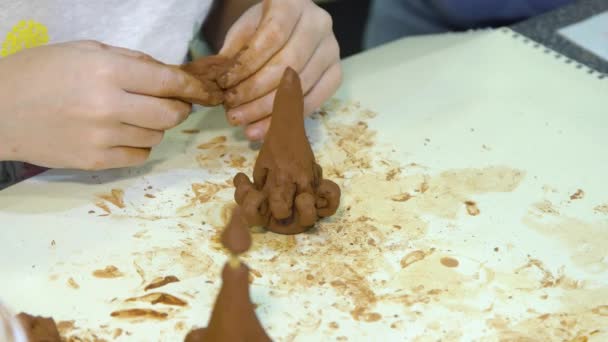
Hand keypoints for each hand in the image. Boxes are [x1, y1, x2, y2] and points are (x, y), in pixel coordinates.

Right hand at [0, 41, 212, 169]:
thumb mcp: (85, 51)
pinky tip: (123, 134)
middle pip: (171, 115)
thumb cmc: (42, 72)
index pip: (170, 83)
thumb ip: (131, 61)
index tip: (205, 92)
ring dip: (155, 126)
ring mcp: (103, 137)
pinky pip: (140, 157)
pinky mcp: (95, 161)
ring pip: (157, 136)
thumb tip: (169, 74)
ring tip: (133, 116)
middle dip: (178, 108)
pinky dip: (140, 145)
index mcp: (108, 71)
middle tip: (169, 103)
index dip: (194, 88)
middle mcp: (110, 105)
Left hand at [219, 0, 341, 140]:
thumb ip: (233, 52)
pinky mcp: (336, 73)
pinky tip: (265, 130)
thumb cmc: (263, 27)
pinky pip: (314, 102)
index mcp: (293, 3)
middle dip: (256, 93)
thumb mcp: (244, 30)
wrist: (293, 25)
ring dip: (269, 111)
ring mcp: (331, 50)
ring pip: (300, 87)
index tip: (224, 84)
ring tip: (244, 124)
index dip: (247, 64)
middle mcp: (319, 24)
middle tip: (232, 111)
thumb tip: (219, 83)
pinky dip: (288, 119)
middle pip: (288, 65)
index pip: (272, 36)